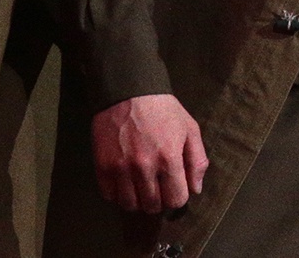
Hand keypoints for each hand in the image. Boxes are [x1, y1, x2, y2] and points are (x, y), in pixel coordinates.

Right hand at [92, 93, 205, 214]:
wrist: (129, 93)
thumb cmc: (164, 111)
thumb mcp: (190, 129)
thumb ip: (197, 161)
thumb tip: (196, 189)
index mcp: (169, 158)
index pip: (176, 199)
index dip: (178, 198)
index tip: (175, 190)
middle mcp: (144, 167)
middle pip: (152, 205)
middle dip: (159, 202)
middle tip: (158, 188)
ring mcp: (120, 169)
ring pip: (129, 205)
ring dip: (138, 201)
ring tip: (142, 187)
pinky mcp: (102, 167)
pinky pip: (109, 196)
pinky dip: (118, 194)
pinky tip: (125, 182)